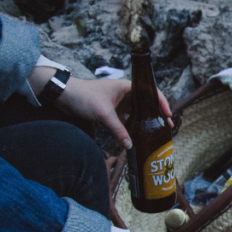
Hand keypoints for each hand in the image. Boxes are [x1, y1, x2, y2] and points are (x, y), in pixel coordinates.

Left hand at [57, 77, 172, 149]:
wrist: (62, 95)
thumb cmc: (83, 96)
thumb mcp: (103, 113)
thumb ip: (118, 129)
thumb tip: (129, 145)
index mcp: (127, 87)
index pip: (151, 92)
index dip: (162, 103)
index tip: (168, 116)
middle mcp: (125, 93)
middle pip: (147, 103)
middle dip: (157, 114)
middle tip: (166, 126)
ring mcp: (118, 101)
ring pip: (137, 111)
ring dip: (145, 120)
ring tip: (155, 131)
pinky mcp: (111, 109)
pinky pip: (126, 117)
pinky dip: (132, 124)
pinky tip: (137, 133)